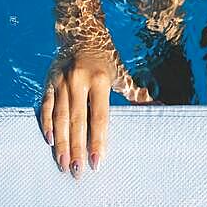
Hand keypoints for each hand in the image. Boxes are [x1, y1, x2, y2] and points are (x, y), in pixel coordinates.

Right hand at [40, 46, 154, 177]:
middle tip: (77, 171)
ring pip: (59, 117)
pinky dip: (47, 124)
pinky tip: (49, 141)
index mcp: (99, 79)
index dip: (97, 140)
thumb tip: (160, 106)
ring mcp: (61, 81)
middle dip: (76, 148)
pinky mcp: (48, 81)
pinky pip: (46, 106)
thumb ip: (136, 93)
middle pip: (77, 120)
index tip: (97, 162)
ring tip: (63, 164)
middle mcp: (78, 80)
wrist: (80, 34)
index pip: (98, 117)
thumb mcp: (121, 73)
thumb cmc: (105, 59)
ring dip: (61, 143)